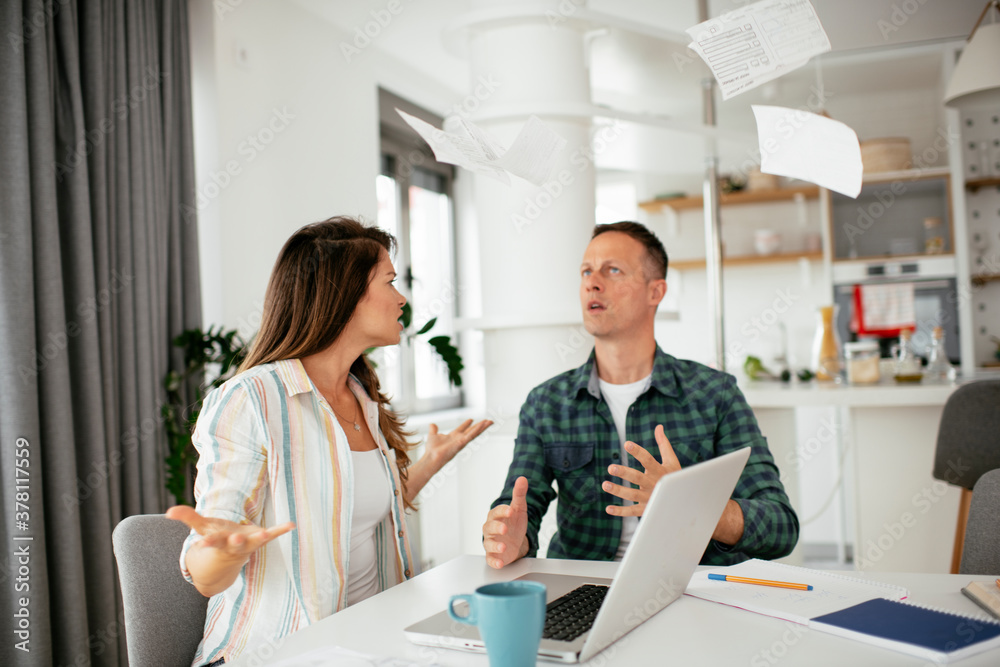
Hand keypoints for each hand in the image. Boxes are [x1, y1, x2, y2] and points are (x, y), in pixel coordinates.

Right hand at [166, 505, 294, 562]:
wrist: (231, 556)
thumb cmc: (216, 537)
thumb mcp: (202, 527)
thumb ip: (188, 517)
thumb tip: (169, 511)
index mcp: (218, 542)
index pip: (211, 542)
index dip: (207, 542)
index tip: (201, 543)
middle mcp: (234, 544)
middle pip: (234, 544)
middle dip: (235, 541)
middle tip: (236, 539)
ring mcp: (249, 543)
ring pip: (254, 543)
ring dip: (259, 538)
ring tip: (265, 534)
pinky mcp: (260, 539)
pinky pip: (272, 534)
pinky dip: (281, 529)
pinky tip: (291, 524)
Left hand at [425, 418, 492, 467]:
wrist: (431, 457)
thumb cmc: (432, 450)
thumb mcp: (432, 435)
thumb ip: (433, 430)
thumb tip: (432, 424)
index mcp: (453, 437)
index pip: (462, 429)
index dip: (467, 424)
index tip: (471, 419)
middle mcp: (459, 439)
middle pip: (472, 431)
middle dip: (480, 426)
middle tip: (488, 421)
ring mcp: (462, 441)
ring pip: (475, 433)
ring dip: (483, 427)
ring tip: (490, 422)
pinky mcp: (462, 443)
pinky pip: (472, 435)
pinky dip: (478, 429)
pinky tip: (483, 424)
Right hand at [483, 476, 528, 568]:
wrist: (516, 541)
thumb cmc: (514, 523)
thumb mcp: (519, 508)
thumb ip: (519, 494)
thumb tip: (522, 478)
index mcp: (496, 516)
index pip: (496, 512)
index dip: (502, 511)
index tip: (510, 511)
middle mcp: (491, 529)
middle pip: (489, 527)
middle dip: (496, 528)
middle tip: (505, 529)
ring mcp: (491, 543)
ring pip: (488, 544)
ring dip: (495, 546)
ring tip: (503, 547)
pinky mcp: (494, 556)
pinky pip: (490, 559)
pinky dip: (494, 562)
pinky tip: (500, 563)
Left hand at [602, 424, 681, 516]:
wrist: (683, 501)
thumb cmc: (674, 477)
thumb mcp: (671, 460)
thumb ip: (663, 444)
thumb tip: (658, 426)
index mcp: (659, 471)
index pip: (648, 460)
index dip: (638, 452)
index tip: (627, 444)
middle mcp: (653, 485)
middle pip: (637, 478)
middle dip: (624, 473)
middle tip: (610, 467)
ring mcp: (649, 498)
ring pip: (632, 495)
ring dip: (618, 491)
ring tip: (604, 485)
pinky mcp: (646, 510)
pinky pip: (632, 512)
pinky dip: (620, 512)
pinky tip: (608, 509)